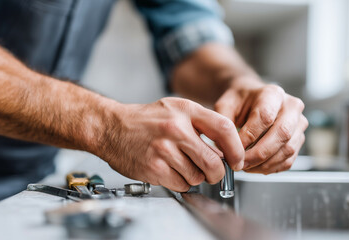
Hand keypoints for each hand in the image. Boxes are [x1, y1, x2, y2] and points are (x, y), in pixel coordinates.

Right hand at [97, 97, 244, 191]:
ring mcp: (164, 149)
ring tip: (181, 165)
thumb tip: (225, 151)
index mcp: (185, 110)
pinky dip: (181, 183)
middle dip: (217, 172)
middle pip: (214, 161)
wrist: (112, 128)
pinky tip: (170, 170)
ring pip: (198, 177)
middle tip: (213, 172)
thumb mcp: (175, 109)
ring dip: (195, 177)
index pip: (224, 129)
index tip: (237, 160)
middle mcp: (176, 129)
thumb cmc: (145, 120)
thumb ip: (201, 124)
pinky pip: (182, 185)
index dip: (236, 149)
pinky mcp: (154, 168)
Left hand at [215, 77, 307, 173]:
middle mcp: (291, 107)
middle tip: (240, 163)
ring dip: (264, 164)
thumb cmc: (239, 102)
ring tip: (245, 166)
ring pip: (287, 150)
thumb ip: (224, 124)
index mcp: (272, 94)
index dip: (248, 137)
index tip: (234, 149)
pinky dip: (271, 168)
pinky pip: (289, 160)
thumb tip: (225, 148)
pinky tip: (255, 167)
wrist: (251, 100)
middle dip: (258, 154)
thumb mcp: (225, 105)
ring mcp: (299, 124)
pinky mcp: (299, 139)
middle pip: (281, 134)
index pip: (265, 117)